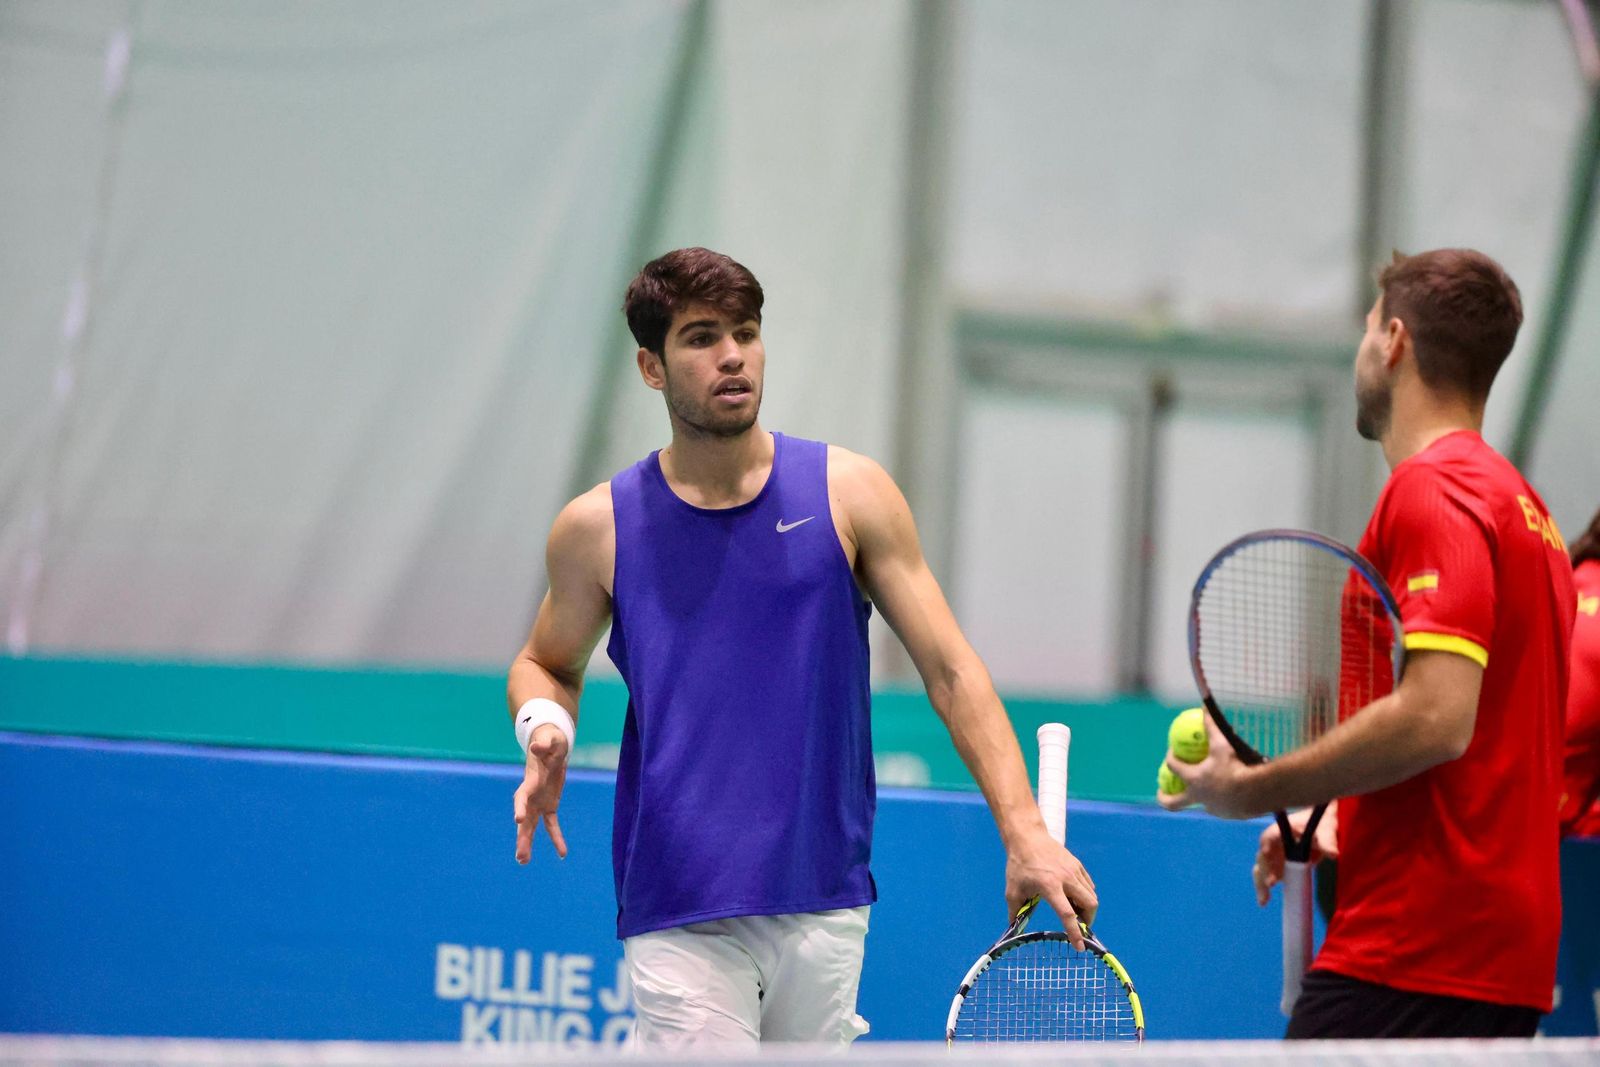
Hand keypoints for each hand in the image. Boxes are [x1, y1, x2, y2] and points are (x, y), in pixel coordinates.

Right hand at [514, 724, 569, 862]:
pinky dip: (556, 838)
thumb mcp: (550, 739)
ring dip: (528, 842)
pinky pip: (551, 825)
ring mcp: (538, 802)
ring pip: (532, 826)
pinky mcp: (549, 805)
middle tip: (520, 856)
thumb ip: (544, 744)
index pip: (522, 796)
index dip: (520, 807)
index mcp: (531, 779)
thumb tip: (535, 747)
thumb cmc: (549, 740)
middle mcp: (531, 794)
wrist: (550, 745)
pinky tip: (562, 854)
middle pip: (524, 818)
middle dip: (522, 836)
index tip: (518, 819)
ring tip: (523, 861)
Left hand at [1004, 825, 1097, 948]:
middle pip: (1090, 905)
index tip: (1079, 946)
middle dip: (1087, 920)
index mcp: (1050, 887)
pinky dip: (1086, 895)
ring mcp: (1074, 870)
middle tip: (1078, 926)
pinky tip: (1075, 897)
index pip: (1068, 914)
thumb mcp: (1013, 890)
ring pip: (1092, 895)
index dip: (1075, 932)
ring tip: (1074, 910)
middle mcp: (1066, 879)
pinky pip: (1089, 885)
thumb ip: (1015, 911)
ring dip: (1087, 908)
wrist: (1027, 837)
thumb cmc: (1018, 865)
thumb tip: (1013, 929)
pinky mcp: (1077, 865)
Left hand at [1157, 712, 1260, 818]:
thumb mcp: (1222, 745)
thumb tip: (1204, 705)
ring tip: (1206, 788)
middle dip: (1164, 797)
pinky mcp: (1228, 815)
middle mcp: (1199, 797)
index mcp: (1194, 779)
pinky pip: (1221, 808)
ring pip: (1200, 804)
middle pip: (1173, 803)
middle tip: (1161, 792)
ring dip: (1198, 797)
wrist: (1259, 792)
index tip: (1172, 753)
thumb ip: (1212, 726)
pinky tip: (1231, 792)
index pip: (1173, 768)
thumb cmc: (1237, 767)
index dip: (1170, 758)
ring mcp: (1213, 808)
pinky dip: (1222, 800)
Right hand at [1253, 803, 1338, 904]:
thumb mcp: (1325, 831)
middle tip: (1271, 884)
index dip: (1266, 843)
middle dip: (1265, 870)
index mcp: (1281, 830)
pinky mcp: (1278, 867)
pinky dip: (1264, 889)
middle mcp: (1273, 843)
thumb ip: (1327, 841)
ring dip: (1260, 883)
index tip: (1265, 852)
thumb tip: (1333, 854)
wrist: (1321, 828)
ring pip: (1261, 869)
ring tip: (1264, 900)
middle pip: (1263, 856)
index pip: (1269, 835)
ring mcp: (1274, 856)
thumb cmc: (1321, 825)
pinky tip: (1264, 901)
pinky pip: (1267, 877)